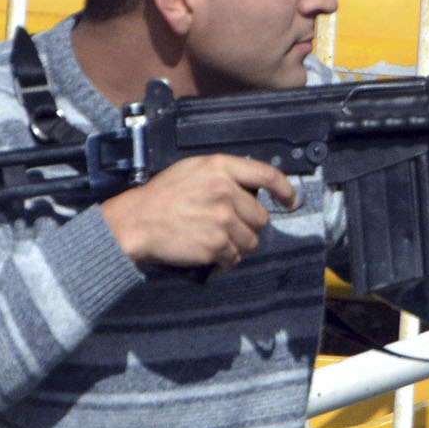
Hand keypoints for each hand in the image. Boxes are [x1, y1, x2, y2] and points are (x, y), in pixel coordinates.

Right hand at [100, 154, 299, 270]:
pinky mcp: (216, 244)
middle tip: (225, 225)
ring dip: (237, 244)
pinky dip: (225, 259)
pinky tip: (208, 251)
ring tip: (214, 238)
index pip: (268, 175)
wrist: (136, 221)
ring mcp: (222, 219)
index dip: (286, 190)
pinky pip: (235, 257)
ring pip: (251, 240)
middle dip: (248, 225)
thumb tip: (252, 188)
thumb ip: (224, 174)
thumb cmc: (162, 196)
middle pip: (261, 216)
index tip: (292, 201)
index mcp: (220, 167)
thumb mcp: (193, 170)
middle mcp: (225, 190)